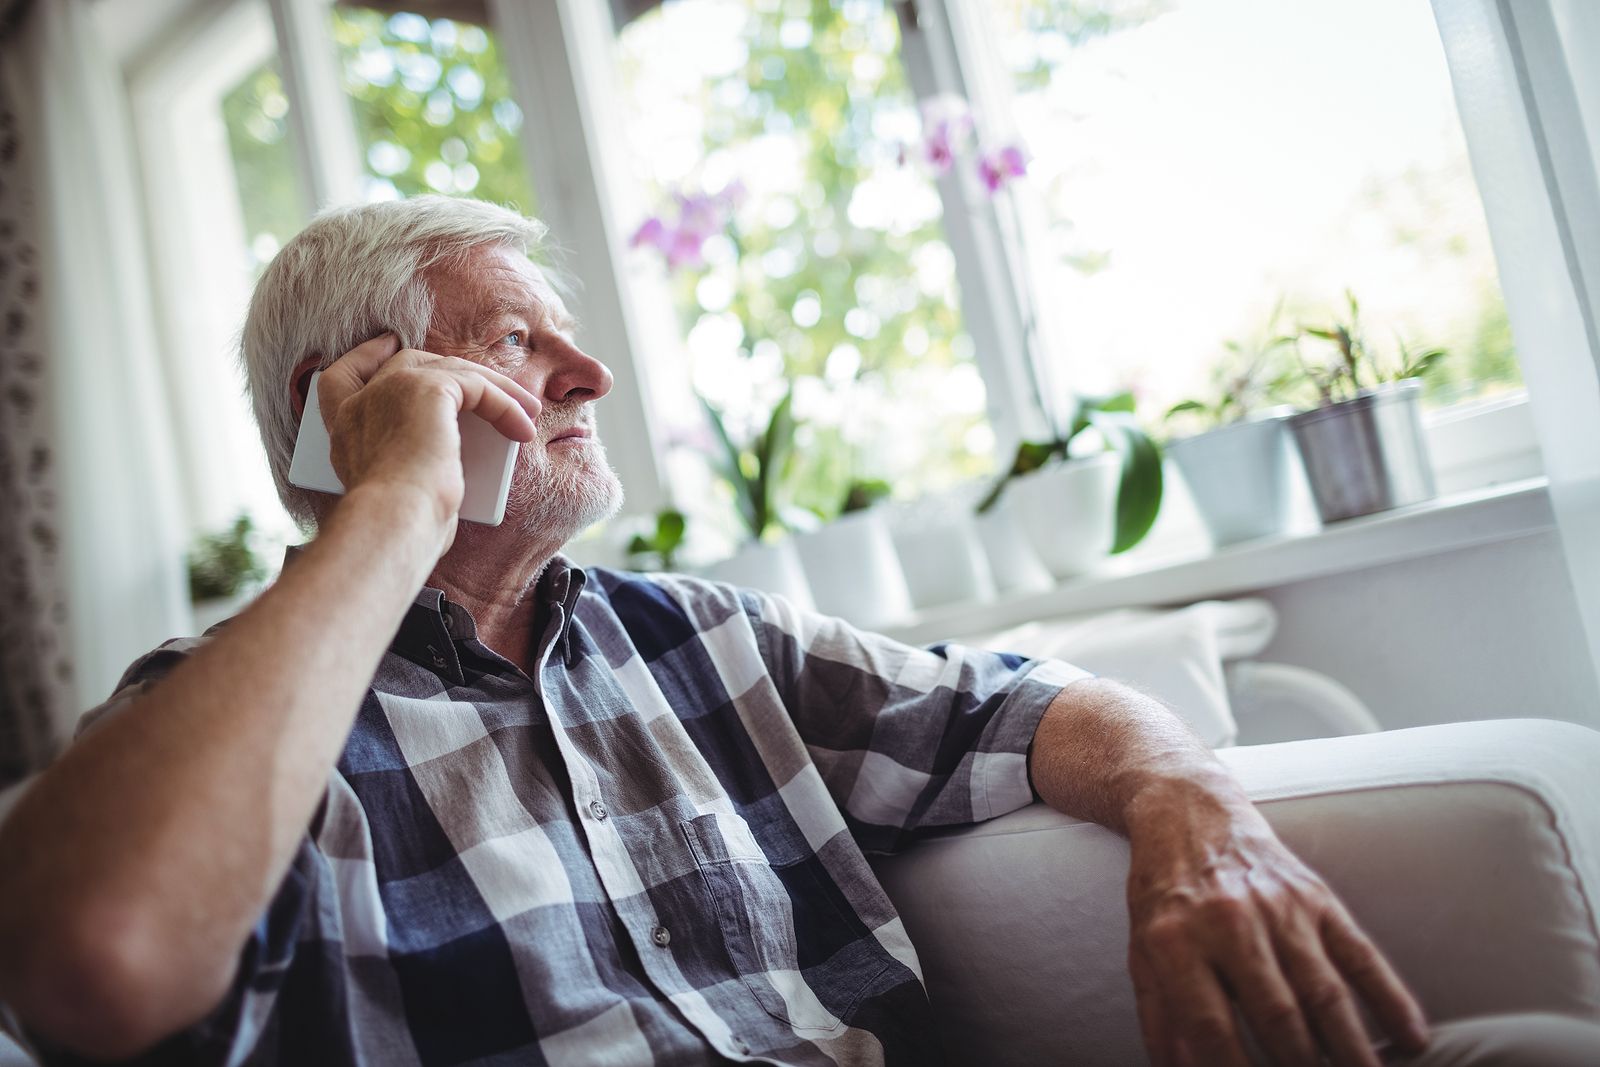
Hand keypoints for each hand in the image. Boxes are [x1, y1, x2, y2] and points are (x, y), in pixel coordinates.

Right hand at [315, 334, 539, 543]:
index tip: (385, 345)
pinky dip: (504, 405)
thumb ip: (407, 468)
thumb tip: (442, 473)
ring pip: (449, 370)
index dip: (364, 356)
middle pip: (404, 363)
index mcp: (344, 428)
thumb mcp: (396, 491)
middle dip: (447, 367)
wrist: (394, 521)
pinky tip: (523, 428)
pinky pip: (475, 386)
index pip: (340, 377)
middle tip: (482, 377)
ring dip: (493, 387)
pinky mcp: (426, 389)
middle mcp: (359, 404)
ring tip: (525, 409)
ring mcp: (390, 390)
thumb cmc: (399, 524)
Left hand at [1124, 778, 1429, 1066]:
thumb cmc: (1164, 893)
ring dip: (1352, 1052)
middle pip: (1279, 1018)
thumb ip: (1160, 1018)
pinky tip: (1411, 1040)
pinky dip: (1391, 1000)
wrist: (1189, 812)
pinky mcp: (1317, 897)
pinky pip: (1361, 955)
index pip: (1210, 1028)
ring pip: (1325, 995)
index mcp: (1177, 941)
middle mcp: (1230, 923)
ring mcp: (1280, 909)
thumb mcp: (1143, 950)